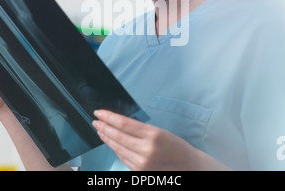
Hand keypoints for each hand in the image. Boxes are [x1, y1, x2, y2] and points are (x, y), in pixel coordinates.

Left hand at [92, 110, 230, 170]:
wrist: (188, 167)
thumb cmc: (176, 147)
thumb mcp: (161, 132)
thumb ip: (141, 130)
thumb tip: (120, 124)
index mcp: (153, 135)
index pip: (124, 124)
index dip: (109, 117)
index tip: (100, 112)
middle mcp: (146, 150)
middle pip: (117, 136)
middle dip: (104, 127)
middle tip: (96, 120)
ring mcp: (142, 163)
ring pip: (117, 148)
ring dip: (107, 138)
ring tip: (100, 130)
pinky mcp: (139, 172)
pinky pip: (123, 158)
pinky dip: (115, 150)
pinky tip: (111, 143)